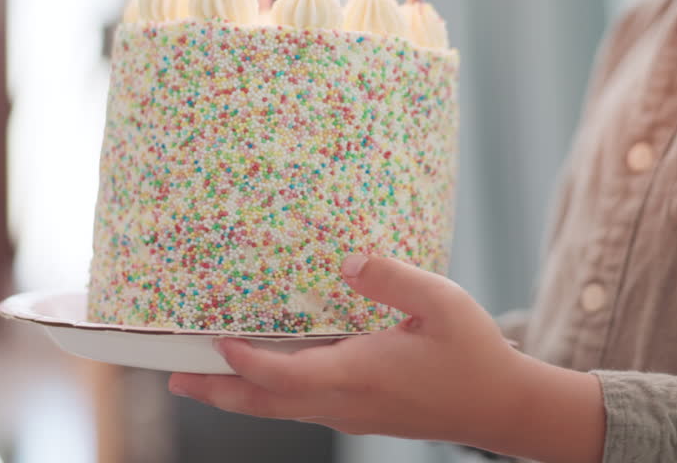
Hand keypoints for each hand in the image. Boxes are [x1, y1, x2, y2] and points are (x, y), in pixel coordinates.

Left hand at [167, 254, 529, 450]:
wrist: (502, 408)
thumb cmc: (474, 354)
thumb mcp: (441, 303)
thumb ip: (392, 278)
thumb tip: (347, 260)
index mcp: (360, 374)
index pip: (285, 374)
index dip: (244, 361)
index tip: (214, 339)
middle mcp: (346, 402)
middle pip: (265, 403)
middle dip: (217, 390)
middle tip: (174, 376)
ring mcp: (351, 414)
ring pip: (279, 409)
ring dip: (237, 395)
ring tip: (199, 378)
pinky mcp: (360, 415)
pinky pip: (301, 406)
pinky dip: (268, 394)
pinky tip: (261, 376)